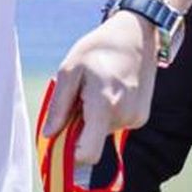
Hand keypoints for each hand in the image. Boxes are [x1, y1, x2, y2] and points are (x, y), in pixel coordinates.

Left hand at [42, 12, 157, 164]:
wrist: (135, 36)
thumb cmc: (97, 50)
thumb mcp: (68, 72)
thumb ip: (59, 107)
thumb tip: (49, 134)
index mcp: (104, 106)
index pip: (89, 153)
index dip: (71, 155)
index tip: (58, 143)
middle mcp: (125, 116)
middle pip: (92, 141)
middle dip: (78, 127)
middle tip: (76, 99)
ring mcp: (137, 118)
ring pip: (103, 133)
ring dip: (91, 119)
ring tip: (92, 91)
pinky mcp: (142, 117)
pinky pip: (115, 126)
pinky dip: (105, 115)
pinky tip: (105, 92)